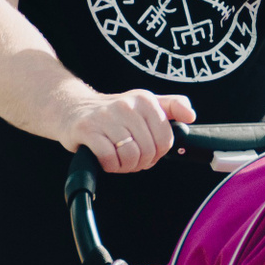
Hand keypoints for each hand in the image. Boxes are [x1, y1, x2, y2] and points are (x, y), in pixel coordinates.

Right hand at [60, 89, 196, 173]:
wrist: (74, 109)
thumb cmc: (114, 114)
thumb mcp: (144, 104)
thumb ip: (172, 107)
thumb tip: (190, 115)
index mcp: (144, 100)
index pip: (165, 139)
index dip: (157, 153)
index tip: (146, 150)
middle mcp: (126, 105)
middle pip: (148, 151)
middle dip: (140, 161)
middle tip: (129, 156)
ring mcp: (105, 117)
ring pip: (130, 156)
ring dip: (125, 165)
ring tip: (118, 158)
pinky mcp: (87, 130)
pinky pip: (109, 158)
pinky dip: (110, 165)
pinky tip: (105, 159)